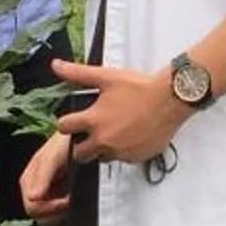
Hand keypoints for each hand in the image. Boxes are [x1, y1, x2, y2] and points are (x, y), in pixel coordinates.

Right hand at [21, 130, 75, 225]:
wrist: (84, 138)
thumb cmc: (66, 144)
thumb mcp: (53, 156)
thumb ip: (43, 176)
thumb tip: (33, 198)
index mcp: (29, 182)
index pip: (33, 207)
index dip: (50, 207)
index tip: (68, 200)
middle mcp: (35, 192)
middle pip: (40, 217)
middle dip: (57, 212)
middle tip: (73, 200)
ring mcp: (48, 198)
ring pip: (49, 221)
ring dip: (63, 215)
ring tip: (75, 200)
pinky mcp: (59, 203)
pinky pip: (59, 220)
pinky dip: (68, 215)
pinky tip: (77, 203)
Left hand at [49, 57, 187, 164]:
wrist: (170, 99)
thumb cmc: (140, 87)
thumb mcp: (106, 77)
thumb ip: (78, 74)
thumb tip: (56, 66)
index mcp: (93, 120)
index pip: (64, 128)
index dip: (67, 123)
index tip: (74, 121)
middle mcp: (104, 140)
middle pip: (79, 153)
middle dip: (81, 145)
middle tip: (91, 133)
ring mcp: (120, 152)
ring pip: (102, 158)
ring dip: (103, 148)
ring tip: (115, 132)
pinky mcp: (136, 158)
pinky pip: (123, 159)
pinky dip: (124, 151)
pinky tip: (131, 135)